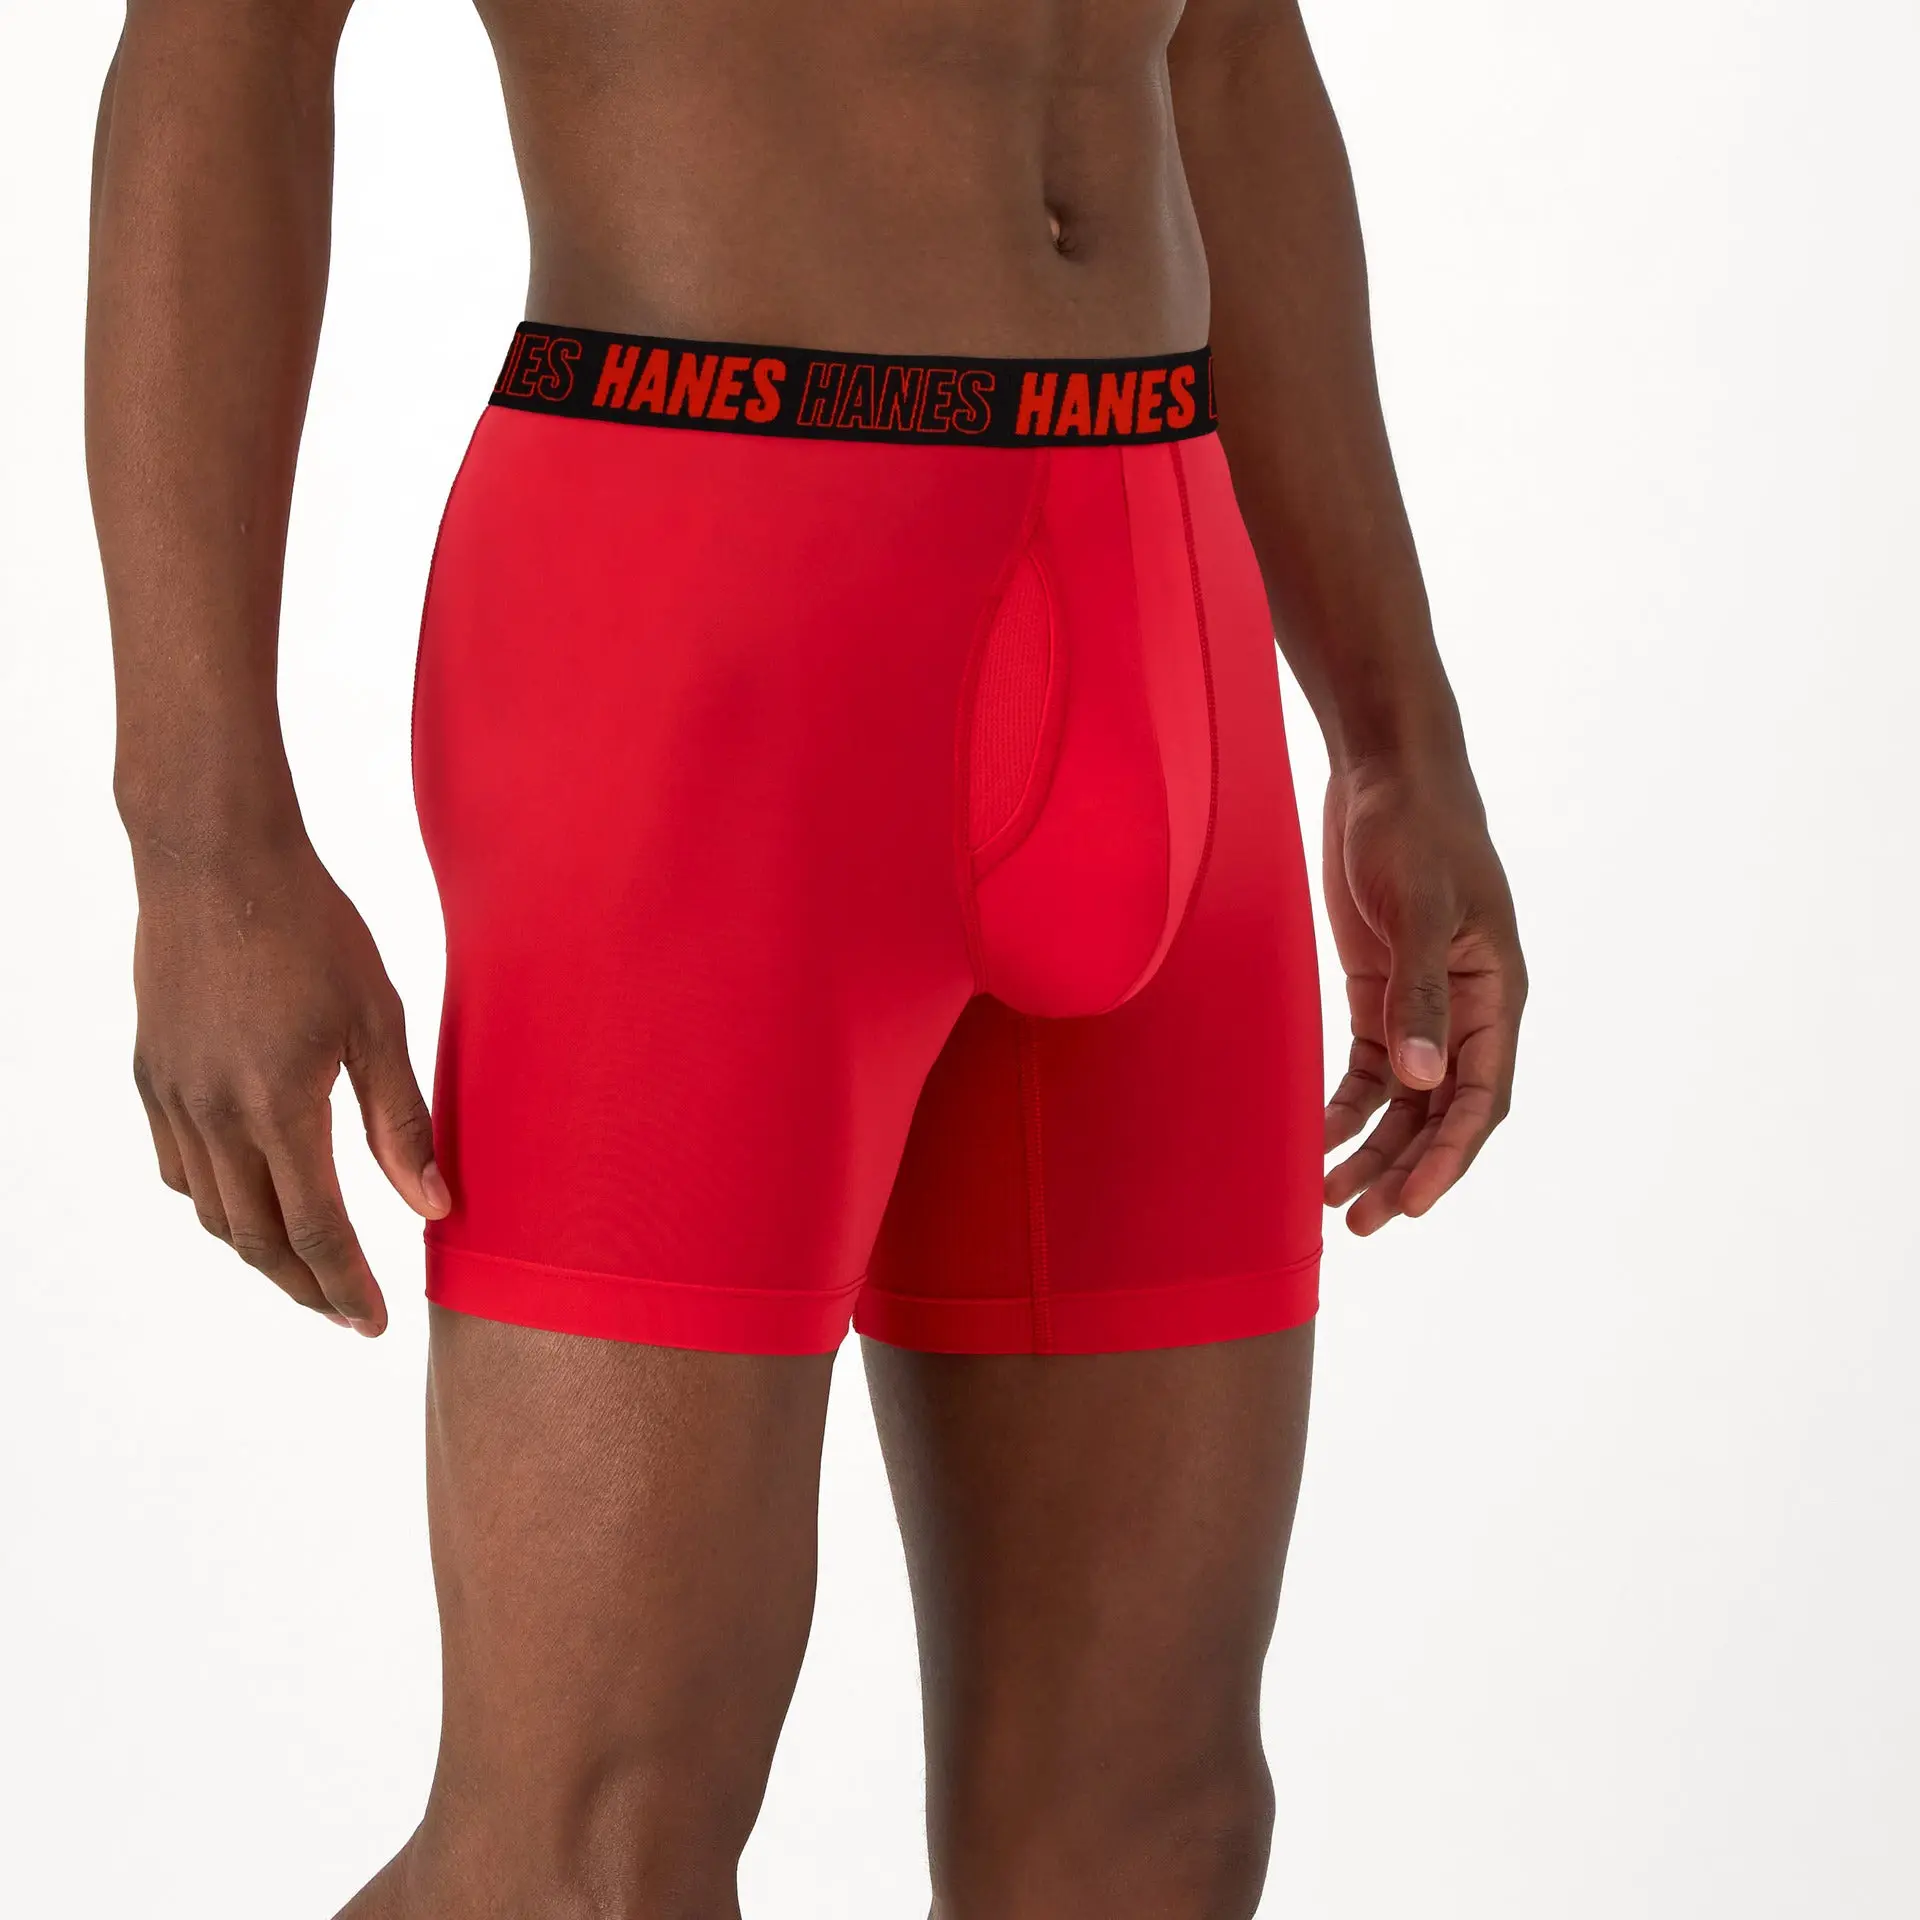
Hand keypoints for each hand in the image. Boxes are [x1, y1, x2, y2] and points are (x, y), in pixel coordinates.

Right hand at [129, 833, 449, 1332]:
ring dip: (259, 1249)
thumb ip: (401, 1121)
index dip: (348, 1287)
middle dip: (307, 1286)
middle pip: (258, 1238)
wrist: (215, 860)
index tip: (373, 1323)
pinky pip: (178, 1166)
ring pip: (212, 1210)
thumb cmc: (311, 929)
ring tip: (308, 1266)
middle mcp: (215, 1115)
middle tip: (346, 1312)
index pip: (317, 1230)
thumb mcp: (377, 1020)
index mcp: (279, 1107)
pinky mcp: (151, 1074)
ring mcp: (174, 1096)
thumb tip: (434, 1208)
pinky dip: (216, 1201)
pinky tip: (248, 1198)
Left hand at [1320, 755, 1525, 1234]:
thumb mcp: (1421, 909)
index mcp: (1496, 995)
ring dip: (1374, 1149)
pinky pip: (1369, 1068)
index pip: (1481, 1098)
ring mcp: (1422, 1003)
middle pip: (1440, 1114)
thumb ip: (1419, 994)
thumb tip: (1425, 1080)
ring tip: (1332, 1198)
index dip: (1449, 1158)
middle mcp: (1465, 1011)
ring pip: (1405, 1101)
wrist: (1385, 772)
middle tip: (1358, 1223)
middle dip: (1403, 1170)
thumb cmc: (1417, 830)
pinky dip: (1347, 1106)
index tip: (1412, 1205)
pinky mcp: (1380, 990)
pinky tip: (1318, 1136)